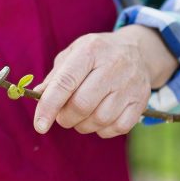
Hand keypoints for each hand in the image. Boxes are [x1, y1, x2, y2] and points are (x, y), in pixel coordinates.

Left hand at [33, 25, 177, 137]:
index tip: (39, 125)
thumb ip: (55, 76)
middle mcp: (113, 66)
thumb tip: (38, 95)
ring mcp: (130, 85)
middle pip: (82, 105)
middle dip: (65, 117)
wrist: (137, 52)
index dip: (49, 106)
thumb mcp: (73, 54)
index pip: (65, 82)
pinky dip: (102, 130)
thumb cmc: (96, 55)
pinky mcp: (141, 101)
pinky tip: (98, 119)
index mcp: (90, 51)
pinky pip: (117, 128)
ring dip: (82, 125)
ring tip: (80, 116)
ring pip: (99, 120)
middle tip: (62, 115)